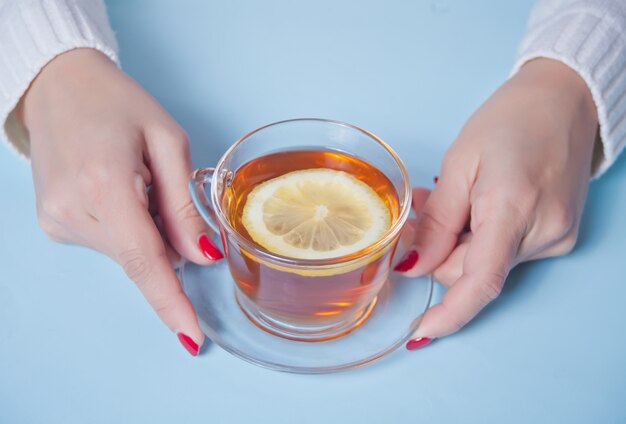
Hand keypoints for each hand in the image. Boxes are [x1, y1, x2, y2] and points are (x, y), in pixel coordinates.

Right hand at [19, 48, 221, 355]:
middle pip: (143, 257)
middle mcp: (73, 211)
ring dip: (145, 230)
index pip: (145, 261)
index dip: (171, 302)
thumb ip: (183, 207)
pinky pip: (108, 243)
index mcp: (106, 184)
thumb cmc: (118, 104)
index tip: (192, 338)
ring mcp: (57, 222)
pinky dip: (126, 227)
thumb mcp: (167, 142)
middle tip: (159, 185)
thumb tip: (202, 259)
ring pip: (127, 253)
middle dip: (169, 238)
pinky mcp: (53, 225)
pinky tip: (117, 189)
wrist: (58, 85)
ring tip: (133, 179)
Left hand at [396, 58, 598, 347]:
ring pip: (487, 262)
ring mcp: (557, 236)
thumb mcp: (460, 163)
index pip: (480, 282)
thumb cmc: (511, 120)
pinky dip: (482, 236)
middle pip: (473, 270)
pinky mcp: (561, 234)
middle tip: (423, 210)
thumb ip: (437, 221)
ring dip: (460, 239)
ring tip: (452, 196)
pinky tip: (476, 204)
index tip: (420, 333)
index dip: (448, 314)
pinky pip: (506, 250)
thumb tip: (415, 266)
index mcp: (513, 209)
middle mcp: (543, 233)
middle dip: (439, 251)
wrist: (565, 100)